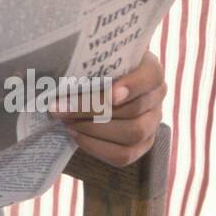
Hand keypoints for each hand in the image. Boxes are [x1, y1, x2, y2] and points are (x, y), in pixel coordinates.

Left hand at [50, 52, 165, 166]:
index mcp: (150, 70)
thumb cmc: (94, 69)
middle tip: (61, 107)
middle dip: (92, 109)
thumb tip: (59, 65)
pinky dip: (96, 147)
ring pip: (131, 133)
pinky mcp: (141, 145)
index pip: (151, 76)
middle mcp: (156, 97)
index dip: (133, 86)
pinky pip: (123, 155)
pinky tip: (75, 134)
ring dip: (93, 128)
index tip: (111, 94)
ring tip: (66, 121)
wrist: (94, 91)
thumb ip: (88, 62)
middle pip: (132, 109)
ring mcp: (151, 123)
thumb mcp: (95, 60)